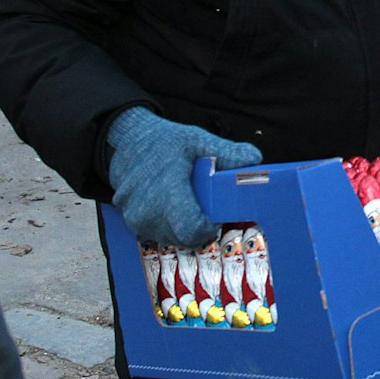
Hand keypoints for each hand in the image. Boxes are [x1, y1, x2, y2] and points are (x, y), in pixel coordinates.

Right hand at [105, 107, 261, 246]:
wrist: (125, 142)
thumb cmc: (162, 141)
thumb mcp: (197, 140)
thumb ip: (227, 152)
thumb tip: (255, 160)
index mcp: (167, 191)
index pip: (191, 230)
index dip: (208, 228)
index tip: (216, 217)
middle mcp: (148, 211)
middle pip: (185, 239)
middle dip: (200, 229)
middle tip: (206, 210)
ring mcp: (137, 219)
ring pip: (171, 239)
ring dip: (184, 229)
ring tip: (189, 205)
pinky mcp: (131, 223)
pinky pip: (158, 234)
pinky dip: (169, 226)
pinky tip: (174, 207)